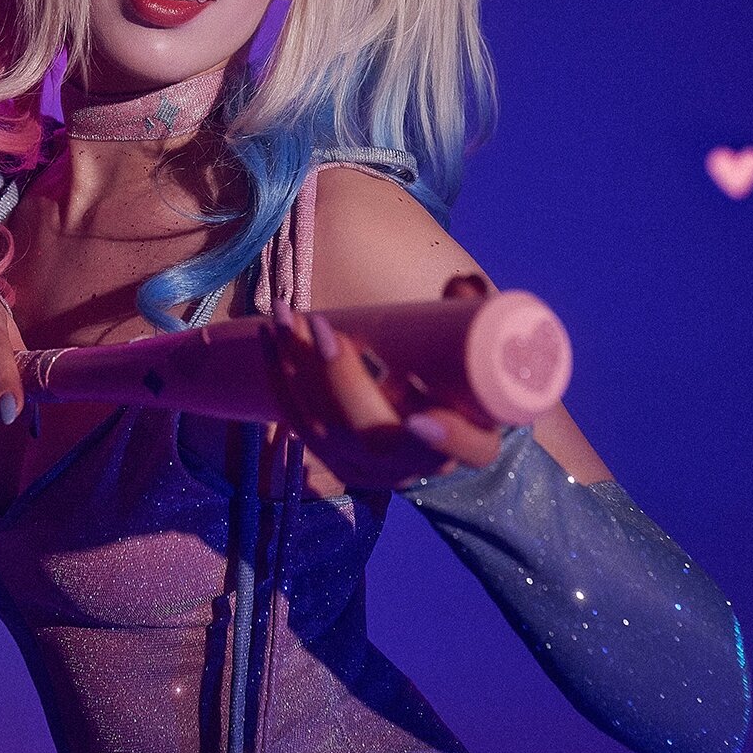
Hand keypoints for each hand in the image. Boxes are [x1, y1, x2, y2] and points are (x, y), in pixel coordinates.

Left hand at [262, 275, 504, 489]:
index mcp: (473, 444)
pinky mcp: (329, 455)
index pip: (471, 450)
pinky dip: (278, 374)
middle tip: (325, 327)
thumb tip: (462, 286)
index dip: (448, 440)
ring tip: (286, 313)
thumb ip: (479, 315)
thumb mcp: (483, 346)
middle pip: (373, 436)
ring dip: (297, 365)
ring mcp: (365, 467)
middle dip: (341, 380)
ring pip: (323, 425)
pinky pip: (296, 418)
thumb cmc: (465, 373)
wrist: (428, 410)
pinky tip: (269, 333)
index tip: (419, 420)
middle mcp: (414, 466)